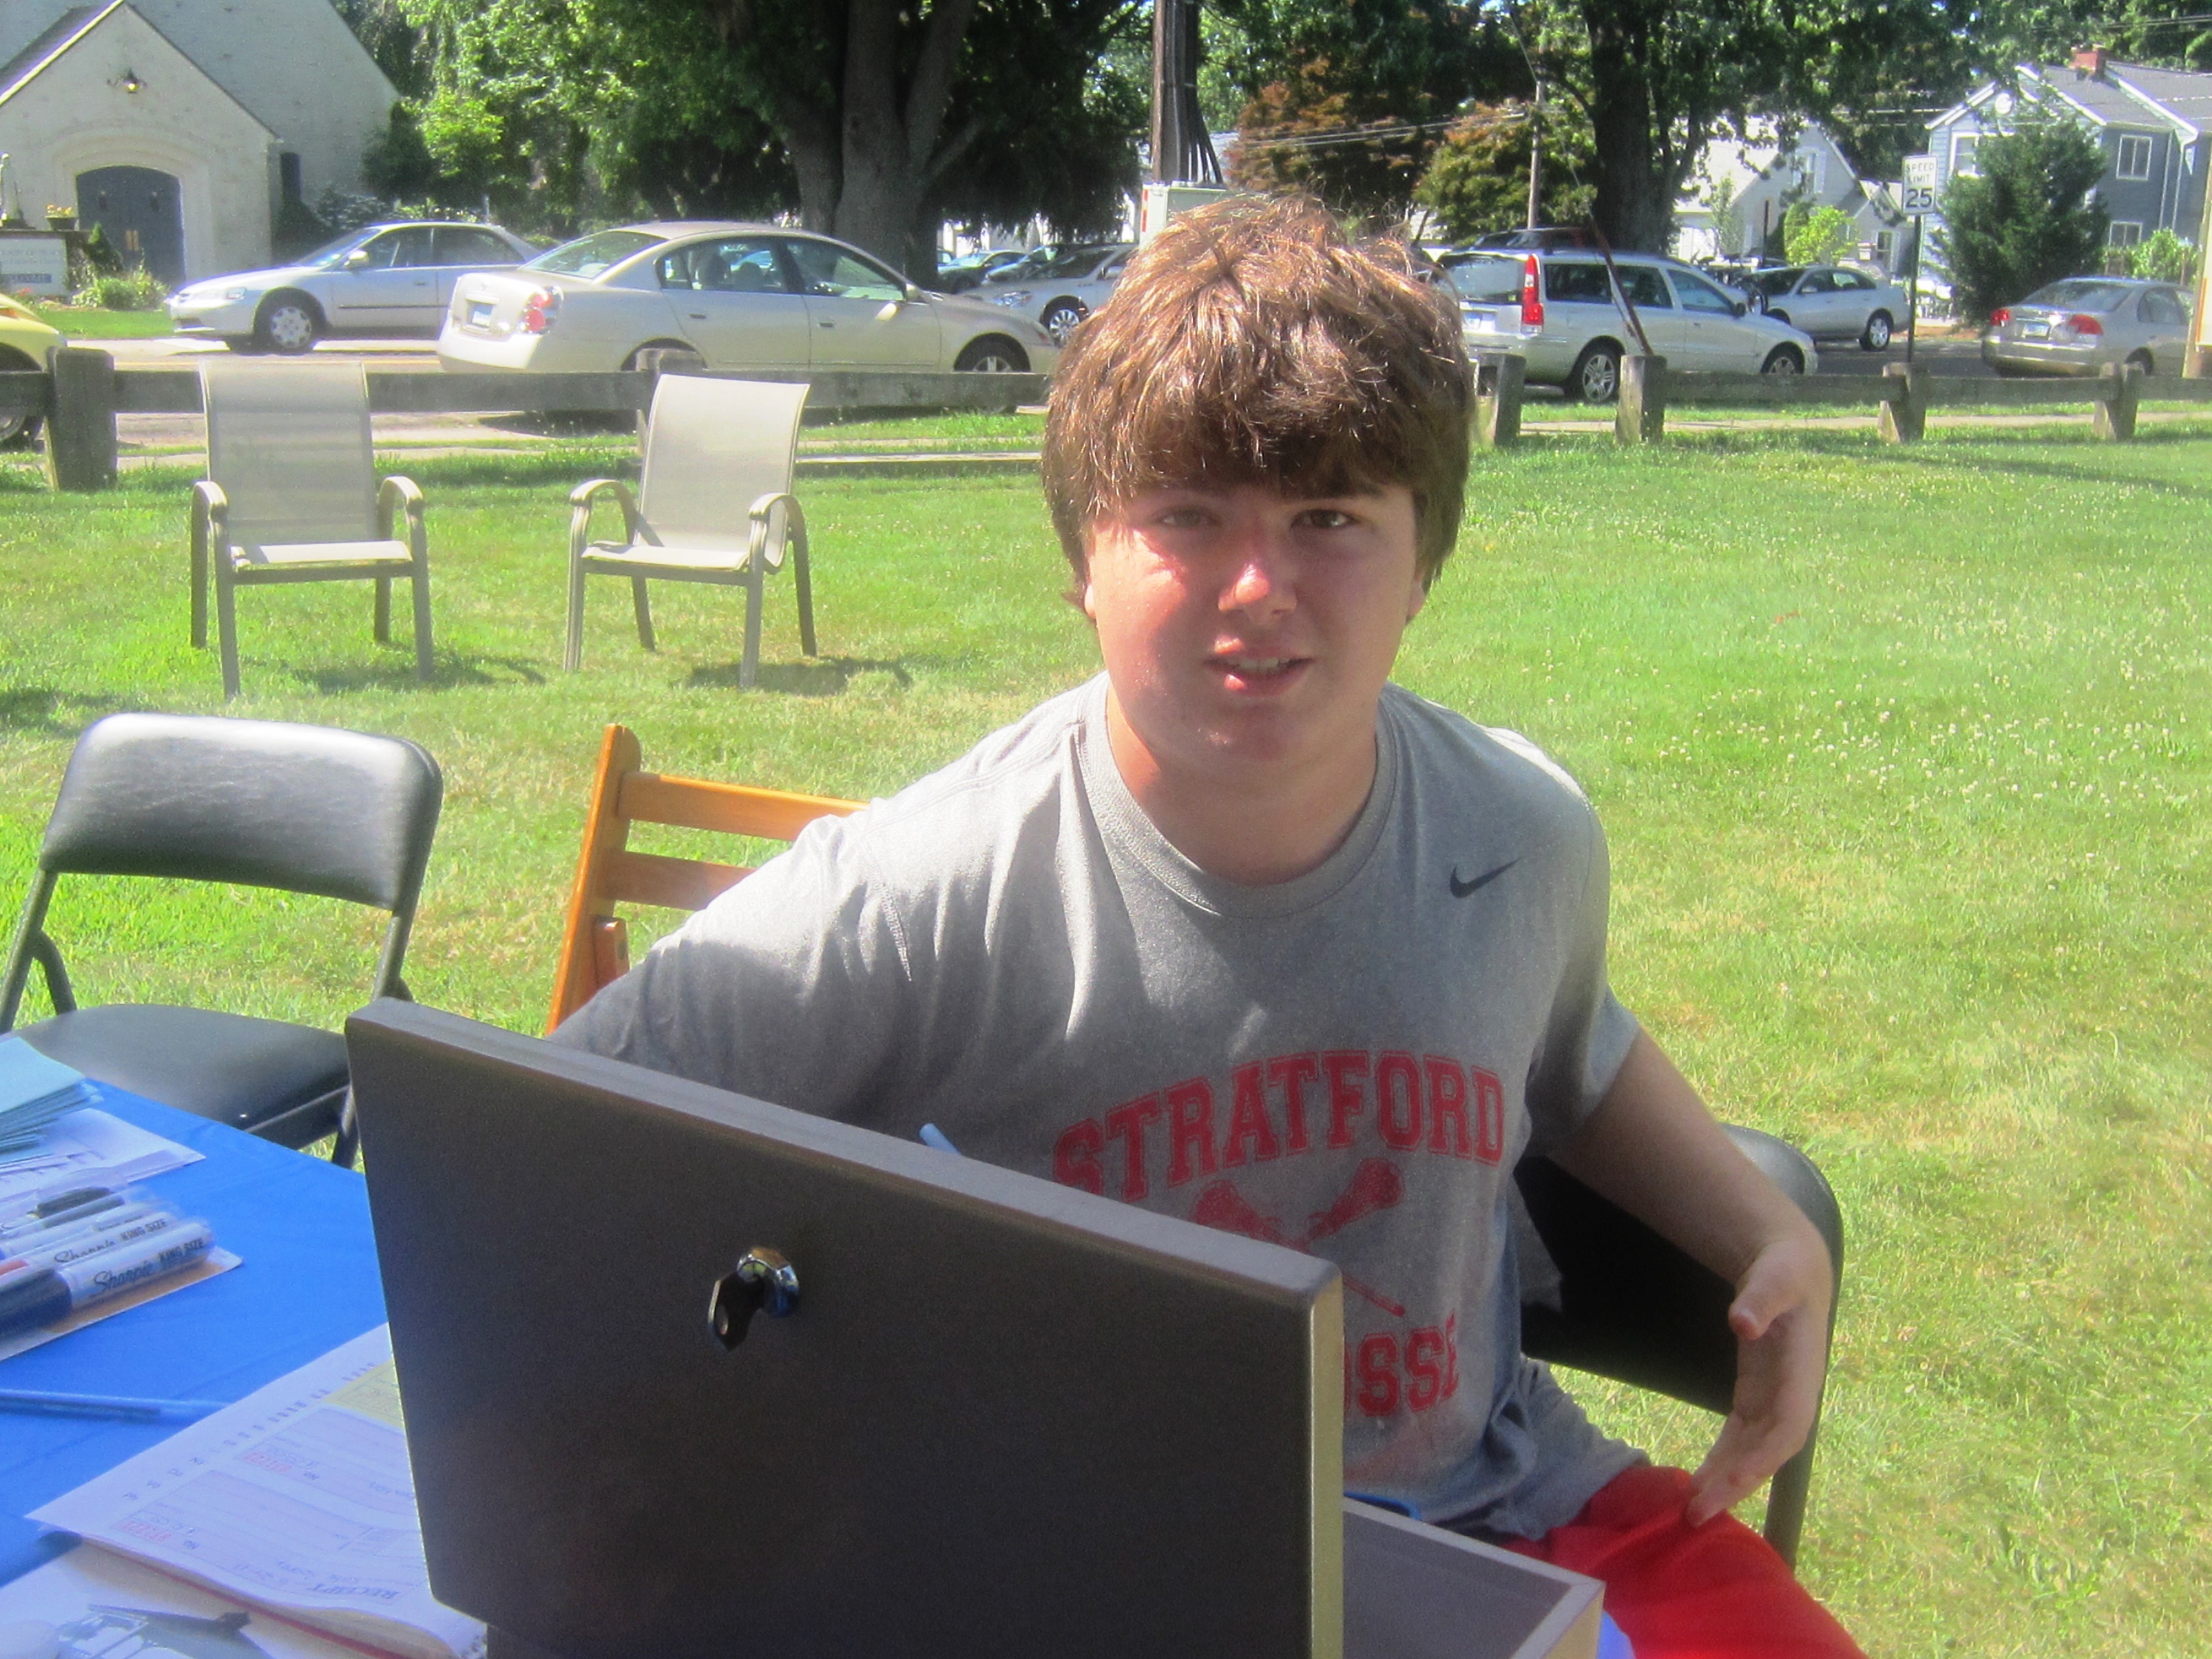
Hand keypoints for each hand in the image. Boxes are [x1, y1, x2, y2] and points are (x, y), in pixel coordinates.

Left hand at [1685, 1228, 1831, 1525]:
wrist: (1791, 1267)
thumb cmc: (1785, 1270)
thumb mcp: (1776, 1275)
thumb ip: (1760, 1298)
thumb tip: (1742, 1322)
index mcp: (1802, 1371)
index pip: (1788, 1426)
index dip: (1763, 1455)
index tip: (1732, 1479)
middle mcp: (1792, 1395)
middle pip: (1768, 1450)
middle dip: (1737, 1483)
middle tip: (1698, 1513)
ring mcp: (1774, 1399)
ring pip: (1753, 1451)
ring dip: (1727, 1481)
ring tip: (1693, 1511)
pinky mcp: (1757, 1397)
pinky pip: (1741, 1438)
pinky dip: (1724, 1461)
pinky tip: (1702, 1483)